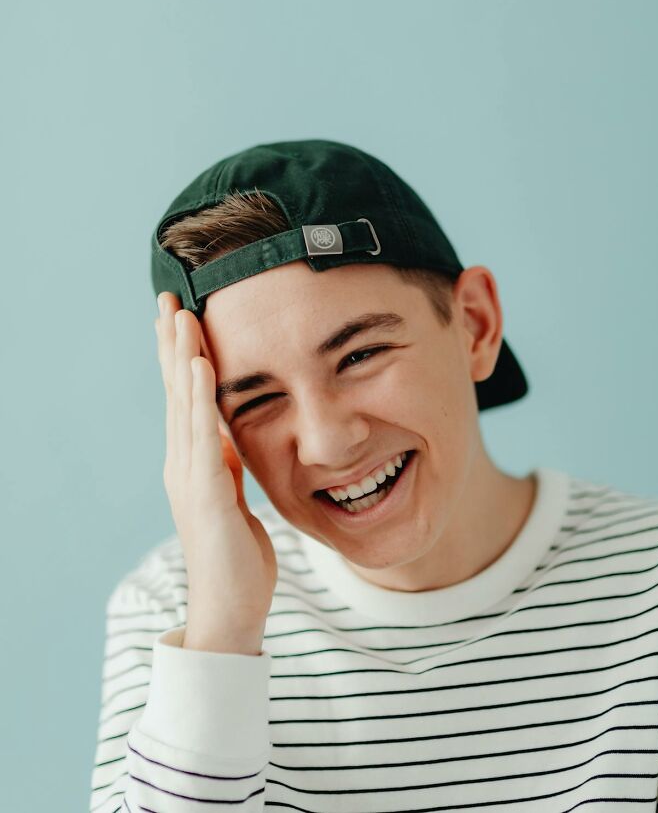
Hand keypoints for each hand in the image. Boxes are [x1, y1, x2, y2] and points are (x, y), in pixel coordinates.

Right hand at [154, 291, 277, 653]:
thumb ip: (226, 462)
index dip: (181, 355)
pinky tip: (199, 367)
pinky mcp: (206, 494)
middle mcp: (183, 464)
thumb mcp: (235, 495)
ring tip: (182, 317)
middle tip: (168, 298)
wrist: (231, 611)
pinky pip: (203, 437)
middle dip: (172, 344)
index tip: (180, 315)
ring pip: (183, 407)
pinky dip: (198, 399)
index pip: (184, 398)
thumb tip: (228, 430)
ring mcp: (190, 478)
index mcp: (193, 462)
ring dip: (182, 358)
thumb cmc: (236, 555)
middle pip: (174, 392)